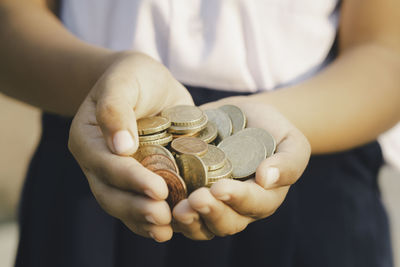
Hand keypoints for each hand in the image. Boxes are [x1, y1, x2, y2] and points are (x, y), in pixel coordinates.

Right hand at [68, 52, 192, 241]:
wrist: (145, 83)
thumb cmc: (133, 76)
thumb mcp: (124, 80)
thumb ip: (116, 108)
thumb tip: (121, 147)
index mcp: (87, 139)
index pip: (105, 164)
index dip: (131, 179)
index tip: (158, 189)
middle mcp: (97, 162)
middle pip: (110, 193)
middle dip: (136, 208)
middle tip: (164, 217)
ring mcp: (114, 175)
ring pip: (122, 206)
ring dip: (143, 221)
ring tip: (167, 230)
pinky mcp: (135, 179)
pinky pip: (137, 205)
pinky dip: (149, 220)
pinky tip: (169, 229)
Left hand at [172, 96, 310, 239]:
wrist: (243, 120)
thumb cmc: (272, 130)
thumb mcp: (291, 141)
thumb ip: (287, 161)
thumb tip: (267, 179)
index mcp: (263, 198)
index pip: (254, 205)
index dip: (238, 199)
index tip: (222, 188)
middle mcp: (237, 207)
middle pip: (226, 222)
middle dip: (210, 213)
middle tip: (195, 200)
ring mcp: (212, 204)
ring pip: (201, 225)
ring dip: (189, 220)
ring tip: (177, 208)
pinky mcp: (190, 194)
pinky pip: (179, 210)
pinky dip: (168, 211)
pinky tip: (157, 201)